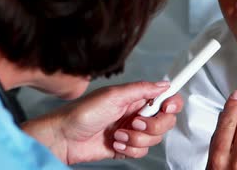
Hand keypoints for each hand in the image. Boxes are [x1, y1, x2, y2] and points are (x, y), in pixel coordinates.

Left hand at [22, 81, 182, 164]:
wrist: (64, 138)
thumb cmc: (82, 113)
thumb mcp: (113, 95)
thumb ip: (141, 89)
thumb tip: (164, 84)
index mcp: (135, 98)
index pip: (165, 98)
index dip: (172, 103)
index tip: (167, 107)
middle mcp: (136, 114)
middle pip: (165, 121)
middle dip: (153, 125)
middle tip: (135, 122)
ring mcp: (132, 131)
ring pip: (154, 139)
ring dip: (137, 139)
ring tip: (118, 134)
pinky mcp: (126, 147)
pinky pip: (142, 151)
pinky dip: (130, 149)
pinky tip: (115, 144)